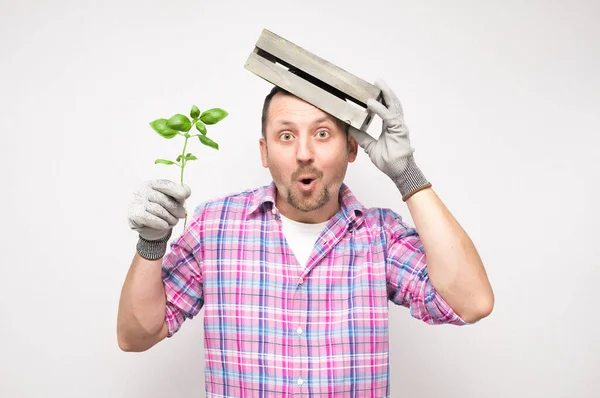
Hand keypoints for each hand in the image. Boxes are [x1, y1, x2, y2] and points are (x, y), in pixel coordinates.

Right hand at [128, 179, 190, 241]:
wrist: (150, 228)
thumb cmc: (163, 211)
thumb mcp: (173, 200)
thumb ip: (180, 194)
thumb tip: (186, 191)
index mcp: (153, 184)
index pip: (166, 185)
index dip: (177, 190)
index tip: (184, 196)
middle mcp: (142, 190)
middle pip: (164, 199)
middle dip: (176, 209)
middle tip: (182, 215)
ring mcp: (136, 201)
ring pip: (159, 210)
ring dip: (170, 218)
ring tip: (173, 221)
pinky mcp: (133, 214)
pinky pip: (150, 218)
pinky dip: (160, 223)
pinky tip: (164, 225)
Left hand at [349, 79, 430, 200]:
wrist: (398, 172)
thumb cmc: (389, 162)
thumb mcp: (370, 147)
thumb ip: (362, 137)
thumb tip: (351, 129)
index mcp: (391, 126)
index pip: (386, 109)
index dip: (381, 99)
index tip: (372, 92)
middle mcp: (396, 124)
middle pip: (391, 103)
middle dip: (385, 91)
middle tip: (377, 81)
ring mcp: (399, 126)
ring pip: (393, 106)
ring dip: (386, 94)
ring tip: (379, 84)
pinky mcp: (399, 130)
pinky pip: (389, 117)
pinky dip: (380, 109)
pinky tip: (371, 103)